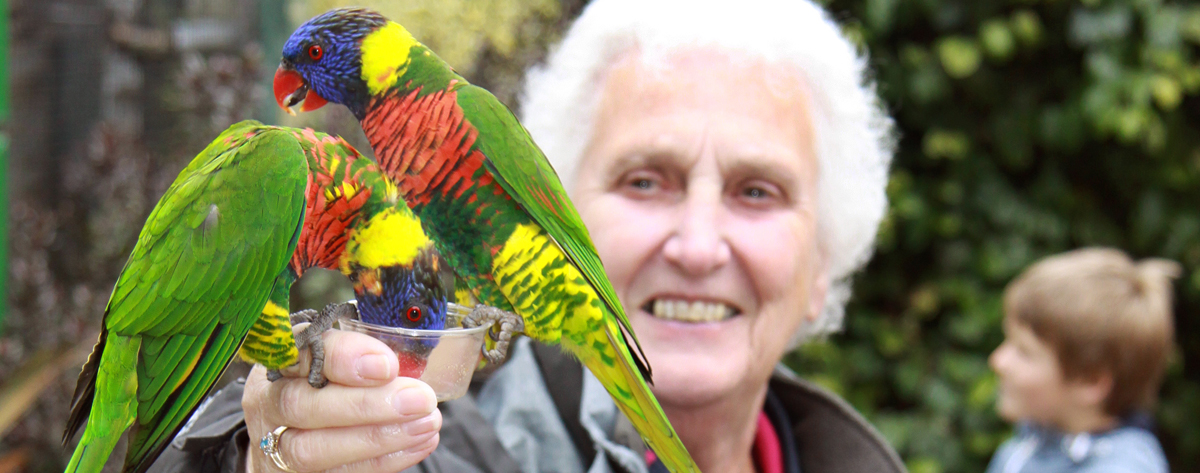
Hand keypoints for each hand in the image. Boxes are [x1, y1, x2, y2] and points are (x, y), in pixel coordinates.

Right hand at [243, 325, 440, 472]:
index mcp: (280, 359)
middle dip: (365, 405)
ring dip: (377, 438)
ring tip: (426, 424)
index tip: (387, 364)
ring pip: (313, 449)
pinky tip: (417, 444)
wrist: (291, 428)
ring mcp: (274, 444)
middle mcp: (268, 402)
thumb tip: (407, 365)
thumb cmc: (323, 382)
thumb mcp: (335, 356)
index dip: (342, 358)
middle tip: (419, 399)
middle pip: (302, 406)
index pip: (299, 351)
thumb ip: (361, 354)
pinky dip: (382, 461)